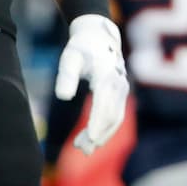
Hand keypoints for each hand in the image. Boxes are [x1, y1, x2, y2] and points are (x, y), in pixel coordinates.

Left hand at [53, 14, 128, 153]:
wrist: (99, 36)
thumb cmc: (81, 47)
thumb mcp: (70, 58)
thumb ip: (66, 76)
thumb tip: (63, 97)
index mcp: (106, 74)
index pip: (103, 104)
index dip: (97, 123)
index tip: (89, 140)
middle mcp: (118, 82)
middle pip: (110, 115)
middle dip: (97, 135)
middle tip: (80, 149)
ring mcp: (123, 88)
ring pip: (115, 118)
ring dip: (102, 135)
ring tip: (82, 147)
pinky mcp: (122, 93)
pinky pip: (116, 114)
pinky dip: (106, 128)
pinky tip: (92, 136)